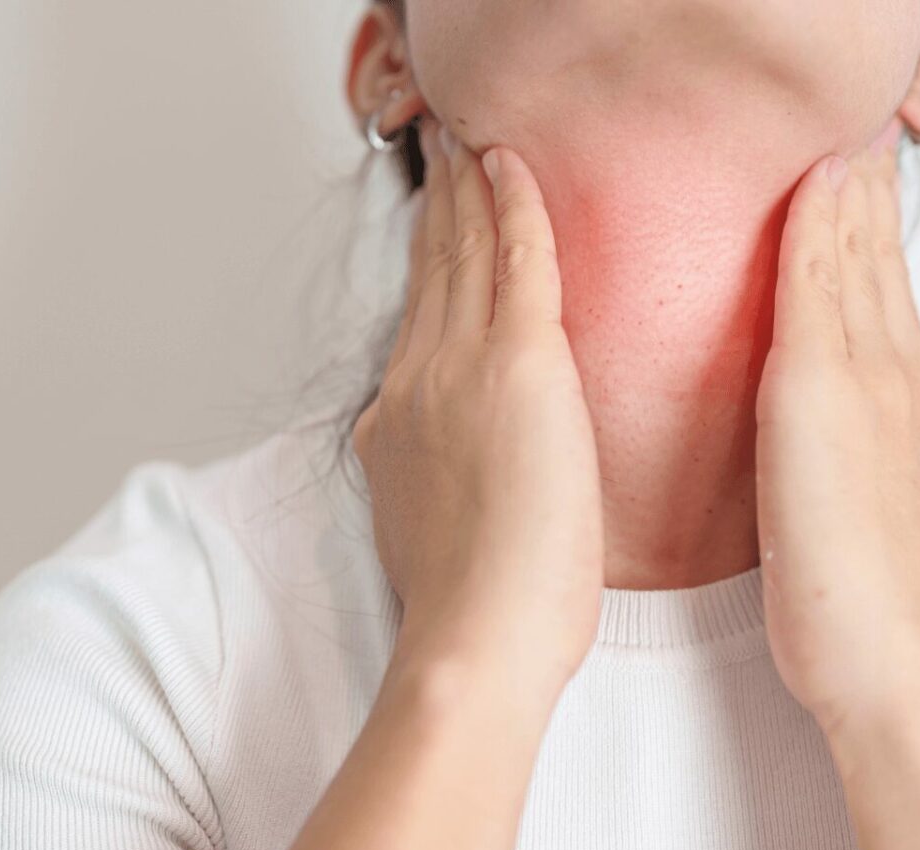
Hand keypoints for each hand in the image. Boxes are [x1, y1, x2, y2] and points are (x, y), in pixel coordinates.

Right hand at [352, 118, 603, 691]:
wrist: (474, 638)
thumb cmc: (471, 608)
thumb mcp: (426, 523)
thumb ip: (430, 469)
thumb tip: (444, 453)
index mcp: (399, 417)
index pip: (417, 315)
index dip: (424, 258)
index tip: (433, 220)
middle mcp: (418, 379)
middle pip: (431, 269)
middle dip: (438, 204)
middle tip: (445, 150)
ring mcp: (462, 368)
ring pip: (466, 251)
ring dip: (468, 187)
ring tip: (472, 141)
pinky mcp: (520, 366)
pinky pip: (518, 260)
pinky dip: (513, 205)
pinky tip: (511, 165)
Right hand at [756, 145, 919, 734]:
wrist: (877, 656)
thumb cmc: (838, 545)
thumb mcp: (814, 393)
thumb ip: (819, 288)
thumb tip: (831, 185)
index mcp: (881, 359)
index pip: (861, 249)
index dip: (845, 193)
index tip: (834, 141)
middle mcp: (900, 390)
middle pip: (876, 283)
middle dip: (858, 221)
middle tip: (842, 168)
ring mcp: (896, 440)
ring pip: (876, 333)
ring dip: (857, 275)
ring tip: (837, 236)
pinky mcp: (877, 485)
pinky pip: (869, 387)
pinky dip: (852, 344)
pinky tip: (835, 355)